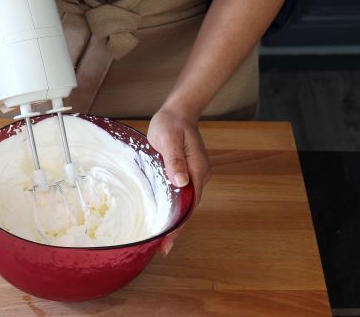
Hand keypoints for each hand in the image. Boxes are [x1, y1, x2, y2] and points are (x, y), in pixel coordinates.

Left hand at [147, 107, 210, 254]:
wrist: (177, 112)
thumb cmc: (171, 124)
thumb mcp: (169, 139)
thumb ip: (174, 160)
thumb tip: (180, 182)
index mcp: (197, 170)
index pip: (190, 204)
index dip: (180, 224)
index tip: (169, 240)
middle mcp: (199, 176)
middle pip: (189, 208)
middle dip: (177, 228)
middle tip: (163, 248)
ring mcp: (193, 175)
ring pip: (185, 203)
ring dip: (174, 219)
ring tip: (161, 238)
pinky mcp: (185, 173)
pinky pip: (179, 194)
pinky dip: (172, 207)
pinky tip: (162, 216)